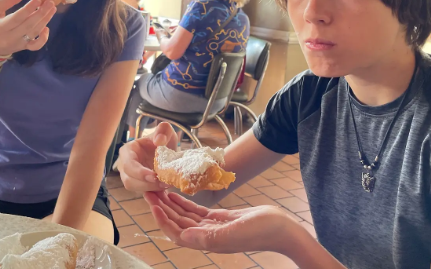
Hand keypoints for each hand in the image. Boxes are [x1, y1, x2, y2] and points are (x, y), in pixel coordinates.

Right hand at [0, 0, 56, 55]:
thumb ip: (5, 1)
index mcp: (0, 27)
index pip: (16, 18)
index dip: (28, 9)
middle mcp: (10, 37)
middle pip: (28, 25)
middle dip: (41, 13)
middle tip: (50, 2)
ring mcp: (18, 44)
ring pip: (34, 33)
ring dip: (45, 20)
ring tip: (52, 9)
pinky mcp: (24, 48)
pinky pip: (36, 46)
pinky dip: (44, 38)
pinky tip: (47, 28)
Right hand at [118, 122, 177, 191]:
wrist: (167, 149)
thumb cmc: (162, 139)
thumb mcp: (166, 131)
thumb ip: (163, 130)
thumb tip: (158, 141)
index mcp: (128, 151)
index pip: (128, 164)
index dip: (139, 172)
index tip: (154, 176)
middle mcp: (125, 165)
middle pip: (129, 180)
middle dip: (146, 184)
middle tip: (164, 183)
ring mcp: (131, 176)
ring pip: (135, 188)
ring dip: (151, 189)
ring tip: (166, 184)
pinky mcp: (139, 185)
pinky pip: (143, 192)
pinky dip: (154, 193)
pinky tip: (164, 189)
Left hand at [145, 191, 297, 253]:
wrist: (281, 229)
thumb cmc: (261, 231)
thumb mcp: (234, 233)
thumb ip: (209, 236)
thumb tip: (184, 237)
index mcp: (208, 242)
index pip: (177, 232)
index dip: (163, 219)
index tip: (152, 203)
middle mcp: (206, 236)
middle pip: (177, 223)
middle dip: (162, 208)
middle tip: (149, 190)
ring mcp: (212, 228)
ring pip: (184, 216)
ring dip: (170, 204)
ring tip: (157, 189)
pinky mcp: (219, 219)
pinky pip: (196, 212)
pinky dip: (184, 202)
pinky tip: (175, 193)